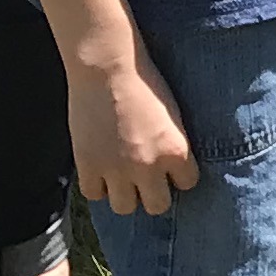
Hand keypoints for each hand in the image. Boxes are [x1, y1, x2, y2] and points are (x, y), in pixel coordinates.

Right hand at [70, 52, 195, 219]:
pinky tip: (100, 169)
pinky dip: (97, 185)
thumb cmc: (144, 82)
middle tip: (146, 178)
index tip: (172, 168)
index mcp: (177, 150)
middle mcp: (148, 166)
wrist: (107, 68)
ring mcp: (116, 169)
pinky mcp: (88, 165)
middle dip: (153, 193)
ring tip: (122, 177)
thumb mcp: (174, 114)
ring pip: (124, 207)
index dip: (179, 176)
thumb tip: (173, 167)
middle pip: (157, 206)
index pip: (188, 184)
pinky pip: (93, 194)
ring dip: (124, 194)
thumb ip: (173, 145)